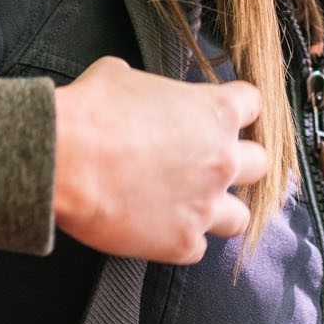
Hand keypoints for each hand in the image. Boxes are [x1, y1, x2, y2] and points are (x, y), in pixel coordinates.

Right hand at [53, 57, 266, 263]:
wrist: (62, 160)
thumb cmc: (89, 113)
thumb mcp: (119, 75)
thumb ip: (147, 87)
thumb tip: (134, 90)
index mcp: (215, 113)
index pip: (253, 104)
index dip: (235, 109)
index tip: (221, 116)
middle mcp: (221, 161)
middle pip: (260, 164)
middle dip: (239, 163)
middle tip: (212, 164)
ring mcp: (205, 206)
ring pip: (241, 217)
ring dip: (221, 210)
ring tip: (194, 206)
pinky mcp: (181, 243)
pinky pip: (197, 248)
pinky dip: (181, 240)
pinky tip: (159, 229)